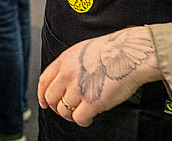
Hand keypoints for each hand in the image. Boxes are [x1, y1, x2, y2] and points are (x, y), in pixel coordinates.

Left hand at [38, 27, 161, 126]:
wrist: (129, 54)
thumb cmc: (111, 51)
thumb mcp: (82, 50)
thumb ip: (70, 65)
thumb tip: (64, 80)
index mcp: (64, 61)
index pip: (43, 81)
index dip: (42, 95)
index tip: (44, 103)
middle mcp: (67, 74)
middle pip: (51, 98)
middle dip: (56, 107)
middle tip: (66, 110)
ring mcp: (79, 88)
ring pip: (63, 110)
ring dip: (70, 115)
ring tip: (80, 113)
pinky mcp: (93, 101)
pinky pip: (79, 118)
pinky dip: (83, 121)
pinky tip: (90, 118)